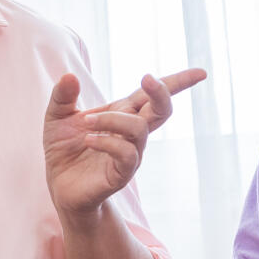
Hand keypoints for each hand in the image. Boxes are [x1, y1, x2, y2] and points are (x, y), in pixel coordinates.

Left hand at [44, 68, 205, 216]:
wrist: (60, 186)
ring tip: (86, 122)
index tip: (201, 73)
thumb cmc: (64, 150)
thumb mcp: (57, 117)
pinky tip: (89, 140)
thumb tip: (69, 75)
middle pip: (162, 109)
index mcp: (122, 113)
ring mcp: (130, 154)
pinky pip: (126, 153)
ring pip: (139, 128)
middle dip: (162, 92)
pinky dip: (107, 141)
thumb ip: (63, 95)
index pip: (152, 95)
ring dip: (112, 119)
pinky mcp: (122, 174)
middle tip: (148, 78)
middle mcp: (132, 133)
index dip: (178, 83)